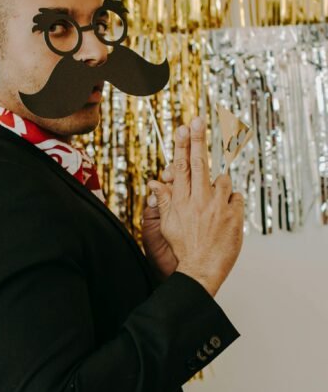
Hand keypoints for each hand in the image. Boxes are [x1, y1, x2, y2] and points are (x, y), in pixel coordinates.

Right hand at [147, 117, 243, 297]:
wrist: (200, 271)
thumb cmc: (182, 251)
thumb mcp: (167, 227)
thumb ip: (164, 203)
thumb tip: (155, 184)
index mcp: (181, 201)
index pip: (181, 167)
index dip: (183, 145)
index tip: (184, 128)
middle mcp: (198, 200)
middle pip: (199, 163)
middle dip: (198, 139)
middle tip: (198, 120)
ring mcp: (217, 207)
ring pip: (222, 180)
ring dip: (219, 187)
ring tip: (213, 207)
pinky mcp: (233, 216)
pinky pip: (236, 198)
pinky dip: (232, 203)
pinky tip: (225, 218)